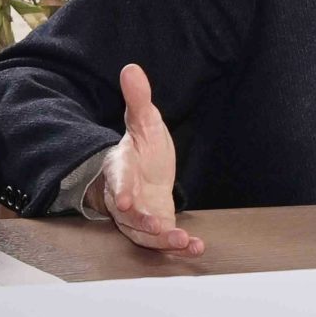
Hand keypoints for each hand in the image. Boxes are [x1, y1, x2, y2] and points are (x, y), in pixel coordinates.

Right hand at [86, 64, 204, 255]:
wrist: (144, 172)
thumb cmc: (143, 148)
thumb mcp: (145, 121)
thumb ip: (138, 99)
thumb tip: (131, 68)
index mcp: (122, 167)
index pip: (119, 178)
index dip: (122, 189)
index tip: (125, 200)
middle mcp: (126, 195)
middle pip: (128, 213)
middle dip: (142, 221)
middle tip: (159, 227)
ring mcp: (138, 215)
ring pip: (144, 231)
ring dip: (163, 239)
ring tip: (183, 242)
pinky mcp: (153, 227)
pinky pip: (161, 239)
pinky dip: (177, 246)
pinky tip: (196, 248)